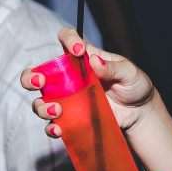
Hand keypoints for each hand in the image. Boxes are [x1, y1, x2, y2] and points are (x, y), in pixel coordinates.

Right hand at [20, 28, 158, 138]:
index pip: (67, 40)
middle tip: (39, 81)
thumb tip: (94, 61)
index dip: (67, 40)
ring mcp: (68, 99)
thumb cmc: (134, 85)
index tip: (78, 50)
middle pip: (40, 74)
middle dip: (30, 77)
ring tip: (56, 110)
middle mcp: (70, 77)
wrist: (141, 111)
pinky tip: (59, 130)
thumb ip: (112, 67)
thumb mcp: (129, 72)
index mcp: (84, 58)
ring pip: (41, 101)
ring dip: (41, 107)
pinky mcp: (72, 118)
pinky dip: (52, 128)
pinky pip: (53, 124)